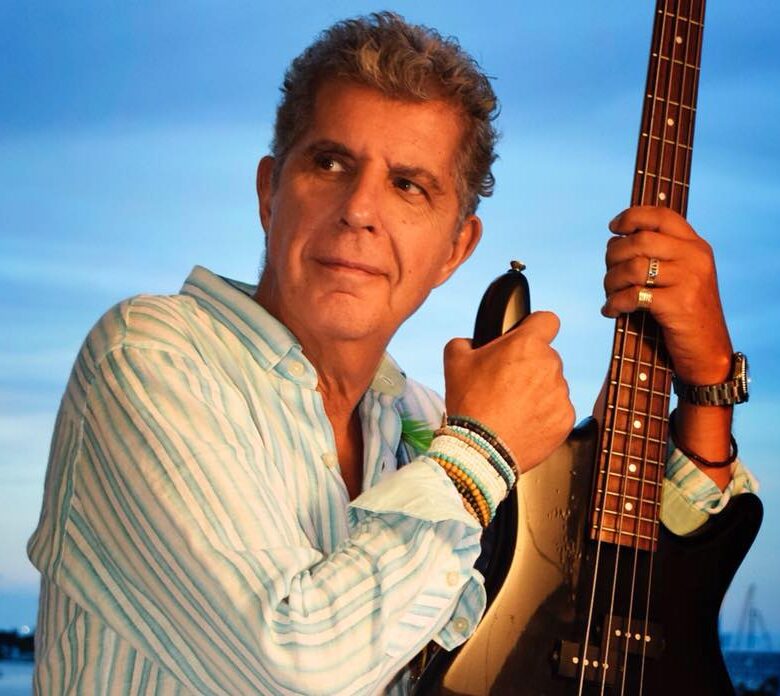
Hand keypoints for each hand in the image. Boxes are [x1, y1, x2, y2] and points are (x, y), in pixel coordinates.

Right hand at [444, 311, 574, 472]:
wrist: (481, 449)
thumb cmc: (469, 403)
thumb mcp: (454, 363)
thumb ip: (464, 342)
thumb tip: (471, 343)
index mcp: (527, 345)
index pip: (547, 320)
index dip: (536, 327)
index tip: (527, 339)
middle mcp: (550, 365)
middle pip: (546, 357)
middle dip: (530, 366)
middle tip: (507, 384)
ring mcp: (560, 394)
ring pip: (552, 385)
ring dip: (537, 392)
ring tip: (513, 409)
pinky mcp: (565, 419)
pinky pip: (557, 410)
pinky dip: (544, 415)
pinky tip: (523, 423)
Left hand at [603, 206, 732, 384]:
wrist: (708, 352)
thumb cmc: (684, 314)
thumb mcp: (681, 276)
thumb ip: (660, 255)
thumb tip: (615, 240)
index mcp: (696, 246)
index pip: (661, 215)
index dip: (631, 217)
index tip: (613, 227)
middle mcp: (695, 258)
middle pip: (639, 240)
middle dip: (613, 256)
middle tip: (609, 274)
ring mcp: (689, 280)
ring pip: (632, 267)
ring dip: (610, 281)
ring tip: (609, 294)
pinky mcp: (678, 304)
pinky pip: (632, 295)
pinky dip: (614, 303)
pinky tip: (610, 310)